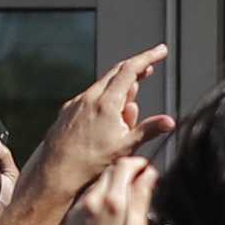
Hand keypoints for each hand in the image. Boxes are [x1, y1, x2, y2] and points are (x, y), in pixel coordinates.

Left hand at [31, 45, 171, 206]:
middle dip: (135, 68)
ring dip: (119, 84)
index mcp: (106, 102)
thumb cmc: (89, 162)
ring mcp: (76, 104)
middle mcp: (89, 98)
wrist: (56, 173)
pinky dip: (103, 96)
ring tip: (133, 92)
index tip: (160, 51)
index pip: (131, 69)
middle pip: (116, 72)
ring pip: (102, 85)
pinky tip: (108, 110)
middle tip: (149, 68)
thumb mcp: (126, 146)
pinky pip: (89, 97)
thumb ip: (149, 129)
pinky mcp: (67, 112)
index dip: (148, 58)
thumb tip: (169, 122)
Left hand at [63, 152, 157, 224]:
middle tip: (144, 182)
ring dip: (116, 181)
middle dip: (128, 170)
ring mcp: (80, 206)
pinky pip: (91, 194)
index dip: (139, 164)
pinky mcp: (73, 215)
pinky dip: (104, 193)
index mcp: (110, 201)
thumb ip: (141, 199)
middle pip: (110, 170)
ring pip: (100, 180)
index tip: (150, 171)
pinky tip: (114, 209)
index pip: (124, 165)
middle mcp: (91, 199)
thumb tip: (149, 174)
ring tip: (131, 196)